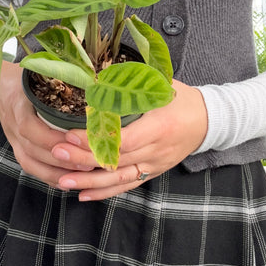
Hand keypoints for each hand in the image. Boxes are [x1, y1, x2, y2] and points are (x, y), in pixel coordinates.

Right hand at [0, 61, 94, 186]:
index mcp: (17, 106)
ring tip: (82, 175)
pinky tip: (68, 181)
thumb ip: (58, 79)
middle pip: (34, 151)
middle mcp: (13, 127)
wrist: (1, 88)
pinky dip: (49, 177)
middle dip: (62, 160)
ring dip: (58, 172)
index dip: (52, 139)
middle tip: (89, 162)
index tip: (76, 142)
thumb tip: (91, 81)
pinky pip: (32, 168)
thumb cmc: (25, 80)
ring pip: (32, 164)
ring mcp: (14, 141)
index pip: (30, 128)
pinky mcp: (18, 150)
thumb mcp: (37, 74)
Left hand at [51, 80, 207, 200]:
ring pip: (118, 178)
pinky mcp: (151, 173)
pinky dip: (104, 192)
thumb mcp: (161, 84)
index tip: (69, 134)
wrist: (208, 121)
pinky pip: (126, 186)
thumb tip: (97, 71)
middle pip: (116, 161)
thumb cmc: (181, 99)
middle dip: (83, 159)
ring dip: (89, 182)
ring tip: (62, 182)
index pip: (123, 139)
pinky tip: (83, 194)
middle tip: (56, 153)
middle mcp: (156, 150)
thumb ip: (132, 81)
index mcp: (159, 127)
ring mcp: (154, 165)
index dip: (95, 140)